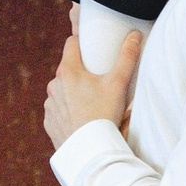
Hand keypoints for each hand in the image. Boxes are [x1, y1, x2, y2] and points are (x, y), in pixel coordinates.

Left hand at [45, 16, 142, 149]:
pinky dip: (67, 111)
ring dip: (72, 92)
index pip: (71, 44)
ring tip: (91, 101)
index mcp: (67, 71)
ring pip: (62, 90)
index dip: (82, 43)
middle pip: (68, 69)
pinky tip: (81, 117)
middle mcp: (53, 86)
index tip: (92, 48)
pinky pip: (58, 111)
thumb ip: (127, 56)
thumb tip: (135, 34)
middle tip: (98, 78)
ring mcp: (50, 106)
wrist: (91, 151)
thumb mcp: (119, 83)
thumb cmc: (105, 115)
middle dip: (81, 71)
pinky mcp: (49, 123)